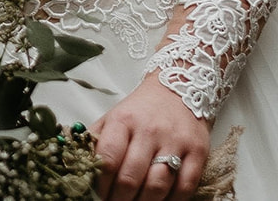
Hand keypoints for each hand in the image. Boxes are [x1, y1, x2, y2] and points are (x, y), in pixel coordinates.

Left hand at [91, 77, 209, 200]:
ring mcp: (175, 141)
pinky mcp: (197, 152)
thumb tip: (79, 168)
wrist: (178, 88)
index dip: (101, 184)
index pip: (108, 159)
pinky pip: (185, 186)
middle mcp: (149, 131)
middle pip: (130, 177)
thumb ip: (96, 141)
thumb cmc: (141, 110)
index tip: (98, 195)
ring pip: (157, 185)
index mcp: (123, 120)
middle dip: (119, 200)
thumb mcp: (113, 117)